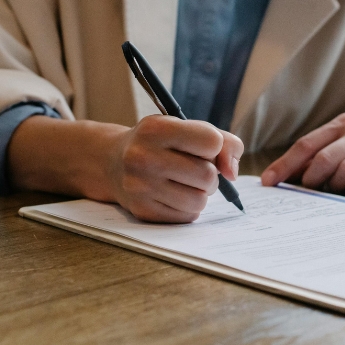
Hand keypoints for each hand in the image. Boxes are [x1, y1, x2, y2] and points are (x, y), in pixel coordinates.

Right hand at [7, 116, 242, 223]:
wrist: (111, 162)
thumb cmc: (159, 143)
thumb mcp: (184, 128)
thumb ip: (222, 141)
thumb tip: (232, 173)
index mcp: (156, 129)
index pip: (212, 141)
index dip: (215, 146)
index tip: (203, 148)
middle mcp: (143, 157)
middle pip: (207, 175)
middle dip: (210, 174)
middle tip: (197, 170)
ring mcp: (140, 186)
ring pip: (199, 200)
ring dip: (201, 194)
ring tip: (186, 183)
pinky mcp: (142, 210)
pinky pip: (187, 216)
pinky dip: (188, 207)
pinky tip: (174, 195)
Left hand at [260, 108, 344, 196]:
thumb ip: (321, 151)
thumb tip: (286, 173)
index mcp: (341, 124)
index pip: (306, 144)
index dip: (285, 164)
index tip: (268, 182)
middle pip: (324, 158)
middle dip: (309, 179)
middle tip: (304, 192)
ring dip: (334, 186)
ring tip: (334, 192)